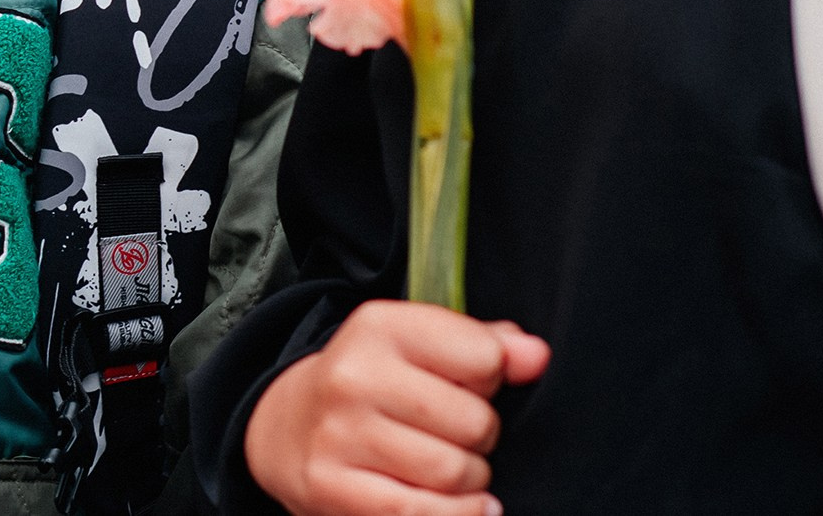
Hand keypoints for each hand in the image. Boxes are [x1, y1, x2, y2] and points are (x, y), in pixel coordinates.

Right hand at [245, 300, 548, 515]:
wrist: (285, 428)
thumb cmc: (374, 386)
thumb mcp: (418, 348)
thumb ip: (484, 345)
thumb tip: (537, 357)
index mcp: (378, 326)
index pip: (485, 357)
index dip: (488, 379)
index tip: (464, 384)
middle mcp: (353, 375)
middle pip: (476, 424)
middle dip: (478, 437)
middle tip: (448, 433)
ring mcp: (339, 435)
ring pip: (456, 474)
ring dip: (465, 482)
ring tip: (438, 467)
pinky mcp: (331, 489)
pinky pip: (425, 515)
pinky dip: (456, 515)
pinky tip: (453, 504)